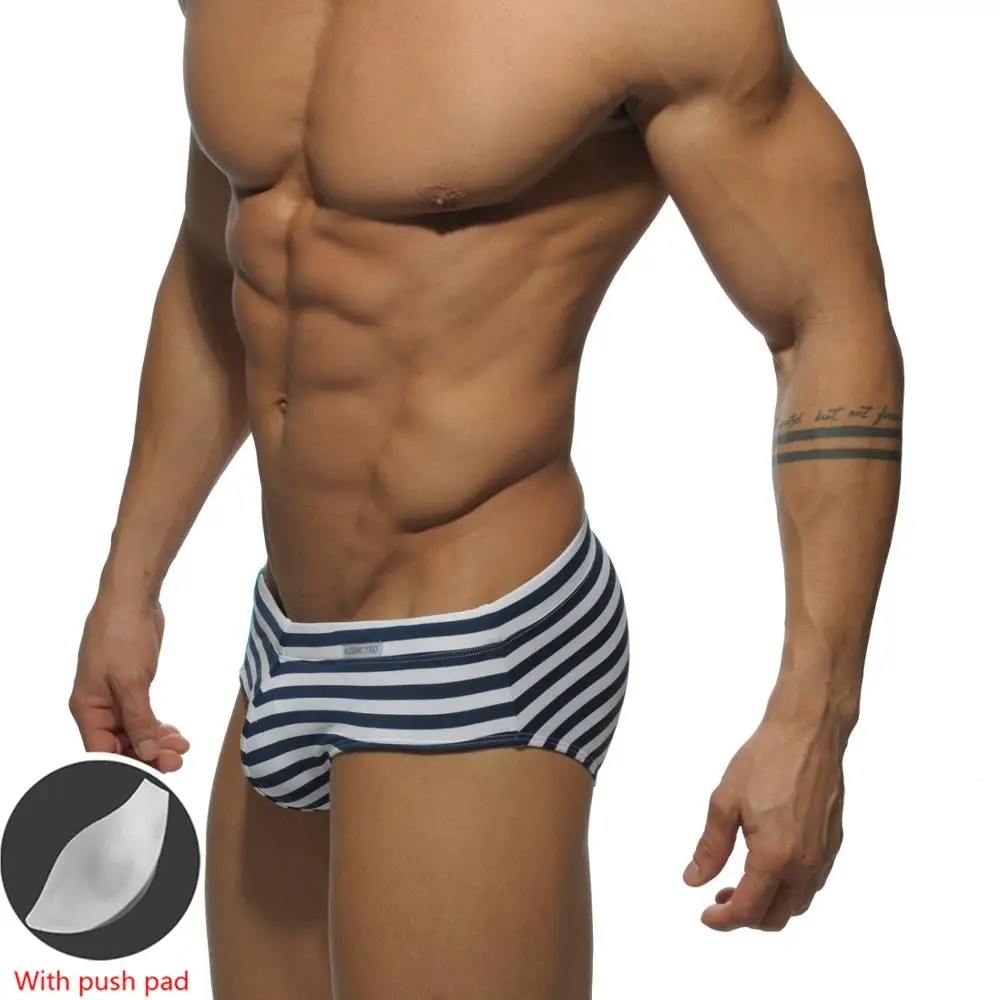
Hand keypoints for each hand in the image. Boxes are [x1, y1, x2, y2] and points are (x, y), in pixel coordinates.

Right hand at [70, 595, 189, 772]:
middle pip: (120, 745)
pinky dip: (157, 726)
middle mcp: (98, 707)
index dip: (127, 766)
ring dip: (156, 742)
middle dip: (148, 755)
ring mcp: (115, 696)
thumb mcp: (131, 680)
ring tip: (182, 748)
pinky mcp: (132, 686)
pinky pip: (143, 716)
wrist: (132, 599)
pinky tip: (175, 734)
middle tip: (177, 761)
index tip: (155, 774)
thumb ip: (139, 718)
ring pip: (134, 732)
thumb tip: (145, 752)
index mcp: (88, 708)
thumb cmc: (122, 635)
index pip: (102, 752)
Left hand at [683, 718, 845, 930]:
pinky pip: (811, 883)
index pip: (749, 910)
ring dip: (769, 905)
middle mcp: (805, 864)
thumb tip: (694, 880)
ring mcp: (823, 856)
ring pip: (797, 904)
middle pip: (776, 917)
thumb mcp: (724, 802)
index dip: (724, 921)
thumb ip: (710, 848)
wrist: (808, 733)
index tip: (706, 916)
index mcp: (775, 856)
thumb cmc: (764, 761)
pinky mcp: (833, 844)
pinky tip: (768, 866)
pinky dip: (789, 889)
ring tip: (742, 883)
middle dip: (746, 916)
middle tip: (720, 898)